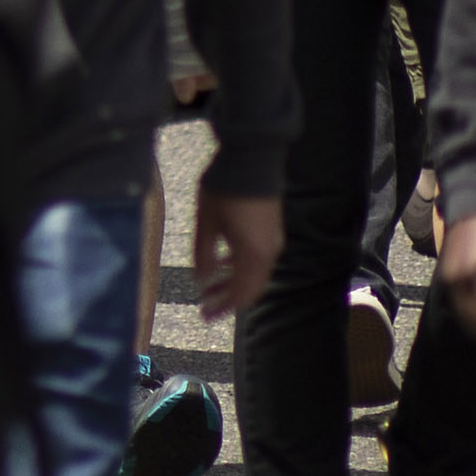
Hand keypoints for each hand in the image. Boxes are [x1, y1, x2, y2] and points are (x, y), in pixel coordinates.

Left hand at [196, 182, 284, 317]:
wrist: (251, 159)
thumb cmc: (223, 189)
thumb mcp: (205, 221)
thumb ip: (204, 254)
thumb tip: (201, 281)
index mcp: (254, 254)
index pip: (242, 293)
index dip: (223, 307)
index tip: (205, 316)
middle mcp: (269, 252)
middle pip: (251, 287)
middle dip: (228, 299)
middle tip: (205, 308)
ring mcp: (273, 241)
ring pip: (254, 273)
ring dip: (232, 283)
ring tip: (208, 288)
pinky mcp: (271, 231)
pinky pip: (257, 259)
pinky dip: (240, 267)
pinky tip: (222, 265)